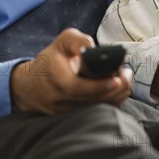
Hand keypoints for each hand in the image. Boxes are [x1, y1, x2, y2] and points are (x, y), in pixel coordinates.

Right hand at [11, 28, 132, 113]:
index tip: (116, 78)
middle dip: (114, 90)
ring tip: (125, 79)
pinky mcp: (71, 118)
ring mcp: (64, 111)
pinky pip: (94, 113)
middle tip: (126, 75)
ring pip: (95, 109)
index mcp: (52, 75)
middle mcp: (57, 97)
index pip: (74, 87)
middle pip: (90, 101)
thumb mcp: (62, 42)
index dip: (97, 86)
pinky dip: (110, 102)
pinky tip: (117, 89)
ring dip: (115, 96)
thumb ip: (77, 40)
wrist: (33, 85)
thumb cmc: (52, 59)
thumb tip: (93, 47)